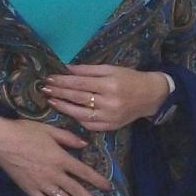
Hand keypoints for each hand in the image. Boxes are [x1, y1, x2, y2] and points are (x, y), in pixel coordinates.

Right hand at [0, 116, 113, 195]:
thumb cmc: (24, 132)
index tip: (108, 188)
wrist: (0, 141)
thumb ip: (68, 138)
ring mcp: (42, 184)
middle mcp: (54, 173)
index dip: (98, 181)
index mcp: (60, 158)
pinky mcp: (30, 190)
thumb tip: (85, 144)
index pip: (84, 172)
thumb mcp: (49, 130)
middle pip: (77, 190)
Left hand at [39, 63, 168, 130]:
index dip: (63, 81)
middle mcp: (108, 102)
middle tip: (44, 89)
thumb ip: (87, 70)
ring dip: (63, 108)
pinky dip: (77, 119)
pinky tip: (68, 113)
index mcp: (109, 84)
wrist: (150, 96)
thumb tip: (66, 69)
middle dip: (59, 93)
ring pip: (80, 114)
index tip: (49, 78)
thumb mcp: (110, 69)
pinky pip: (89, 125)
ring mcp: (109, 117)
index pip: (79, 83)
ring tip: (52, 101)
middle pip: (78, 98)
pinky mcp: (111, 127)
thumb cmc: (129, 78)